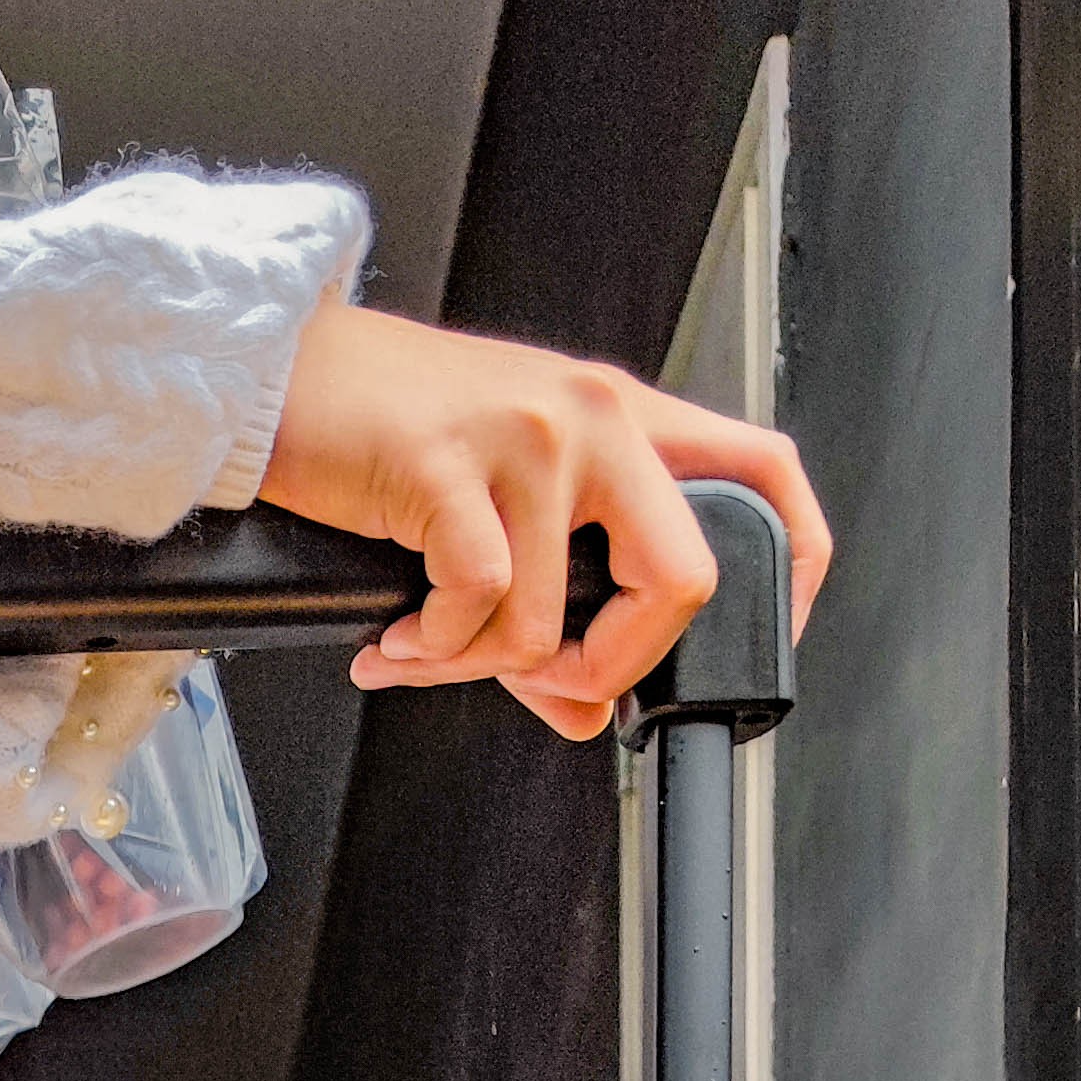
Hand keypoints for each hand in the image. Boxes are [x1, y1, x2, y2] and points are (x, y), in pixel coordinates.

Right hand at [259, 300, 833, 735]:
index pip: (763, 473)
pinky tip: (397, 634)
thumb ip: (558, 592)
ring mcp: (528, 436)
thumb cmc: (386, 431)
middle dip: (617, 664)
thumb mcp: (501, 495)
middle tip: (552, 681)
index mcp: (624, 417)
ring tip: (422, 650)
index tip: (768, 634)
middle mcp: (594, 416)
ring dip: (473, 667)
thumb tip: (585, 706)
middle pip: (682, 578)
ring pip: (546, 620)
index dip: (794, 563)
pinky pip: (471, 603)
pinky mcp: (450, 463)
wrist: (286, 374)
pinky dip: (428, 647)